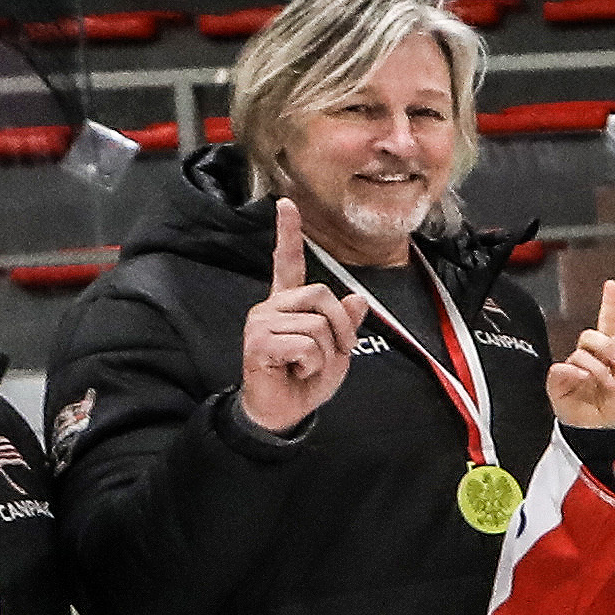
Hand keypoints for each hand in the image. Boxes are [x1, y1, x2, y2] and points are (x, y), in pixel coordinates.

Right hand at [238, 202, 355, 434]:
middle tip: (333, 353)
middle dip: (340, 327)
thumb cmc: (306, 380)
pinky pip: (305, 345)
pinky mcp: (258, 343)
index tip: (285, 203)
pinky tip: (295, 371)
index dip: (288, 232)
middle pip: (321, 294)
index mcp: (288, 304)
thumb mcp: (337, 351)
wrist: (283, 412)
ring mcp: (261, 323)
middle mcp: (271, 307)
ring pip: (317, 325)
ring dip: (325, 354)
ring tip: (306, 366)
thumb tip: (357, 298)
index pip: (289, 262)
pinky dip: (311, 365)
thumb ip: (346, 324)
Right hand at [546, 278, 614, 433]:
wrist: (602, 432)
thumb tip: (607, 349)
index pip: (606, 325)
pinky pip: (562, 367)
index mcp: (607, 354)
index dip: (608, 304)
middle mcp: (588, 357)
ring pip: (580, 353)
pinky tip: (583, 381)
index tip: (611, 285)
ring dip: (597, 368)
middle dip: (604, 345)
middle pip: (590, 335)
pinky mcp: (557, 381)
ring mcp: (571, 369)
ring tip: (605, 384)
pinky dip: (576, 373)